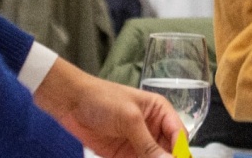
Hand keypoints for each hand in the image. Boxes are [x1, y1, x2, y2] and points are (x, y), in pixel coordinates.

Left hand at [37, 60, 181, 157]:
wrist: (71, 104)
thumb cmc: (101, 98)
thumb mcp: (129, 118)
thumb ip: (148, 143)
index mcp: (160, 112)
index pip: (179, 135)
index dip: (180, 151)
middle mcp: (152, 129)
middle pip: (169, 151)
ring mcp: (138, 143)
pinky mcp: (124, 155)